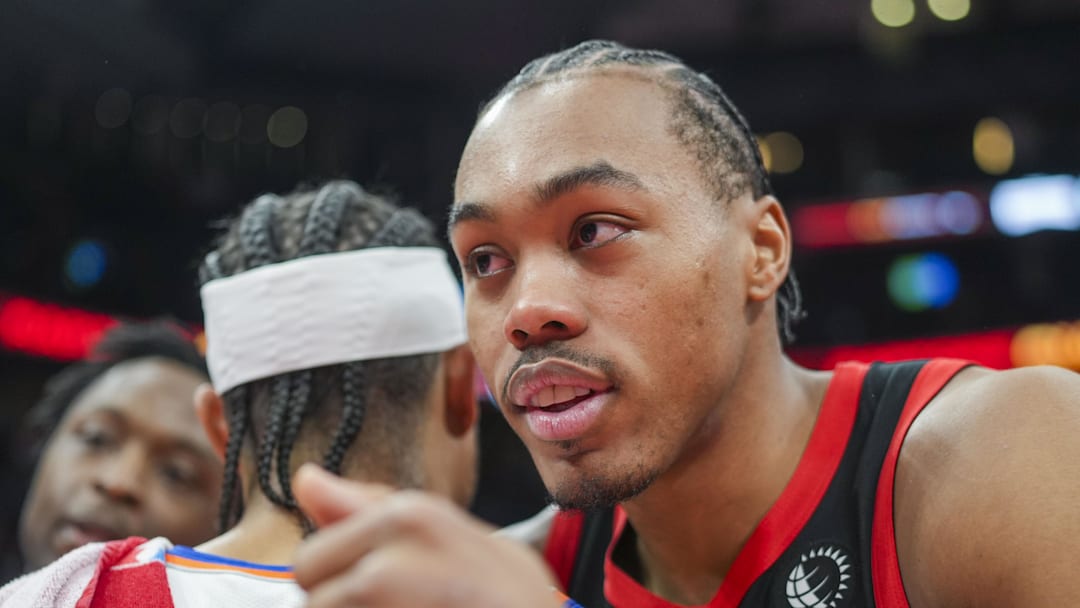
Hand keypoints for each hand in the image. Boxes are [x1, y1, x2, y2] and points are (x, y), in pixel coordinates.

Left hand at [293, 464, 562, 607]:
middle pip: (312, 599)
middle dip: (343, 606)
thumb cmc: (504, 591)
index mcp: (404, 518)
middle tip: (404, 606)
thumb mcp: (444, 531)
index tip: (391, 587)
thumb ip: (369, 508)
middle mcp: (387, 565)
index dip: (341, 579)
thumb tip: (305, 479)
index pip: (311, 560)